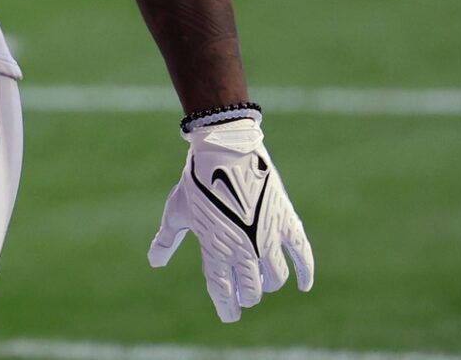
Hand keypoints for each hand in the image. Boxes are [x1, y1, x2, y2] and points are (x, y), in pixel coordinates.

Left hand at [147, 116, 313, 322]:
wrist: (224, 147)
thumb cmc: (196, 179)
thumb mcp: (176, 210)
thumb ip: (167, 239)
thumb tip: (154, 262)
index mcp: (215, 249)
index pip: (223, 292)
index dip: (228, 307)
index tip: (229, 315)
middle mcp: (242, 249)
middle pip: (252, 289)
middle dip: (248, 295)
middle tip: (245, 293)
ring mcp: (265, 237)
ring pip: (275, 278)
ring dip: (269, 283)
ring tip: (264, 279)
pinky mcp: (284, 222)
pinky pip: (302, 254)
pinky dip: (306, 272)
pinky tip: (303, 284)